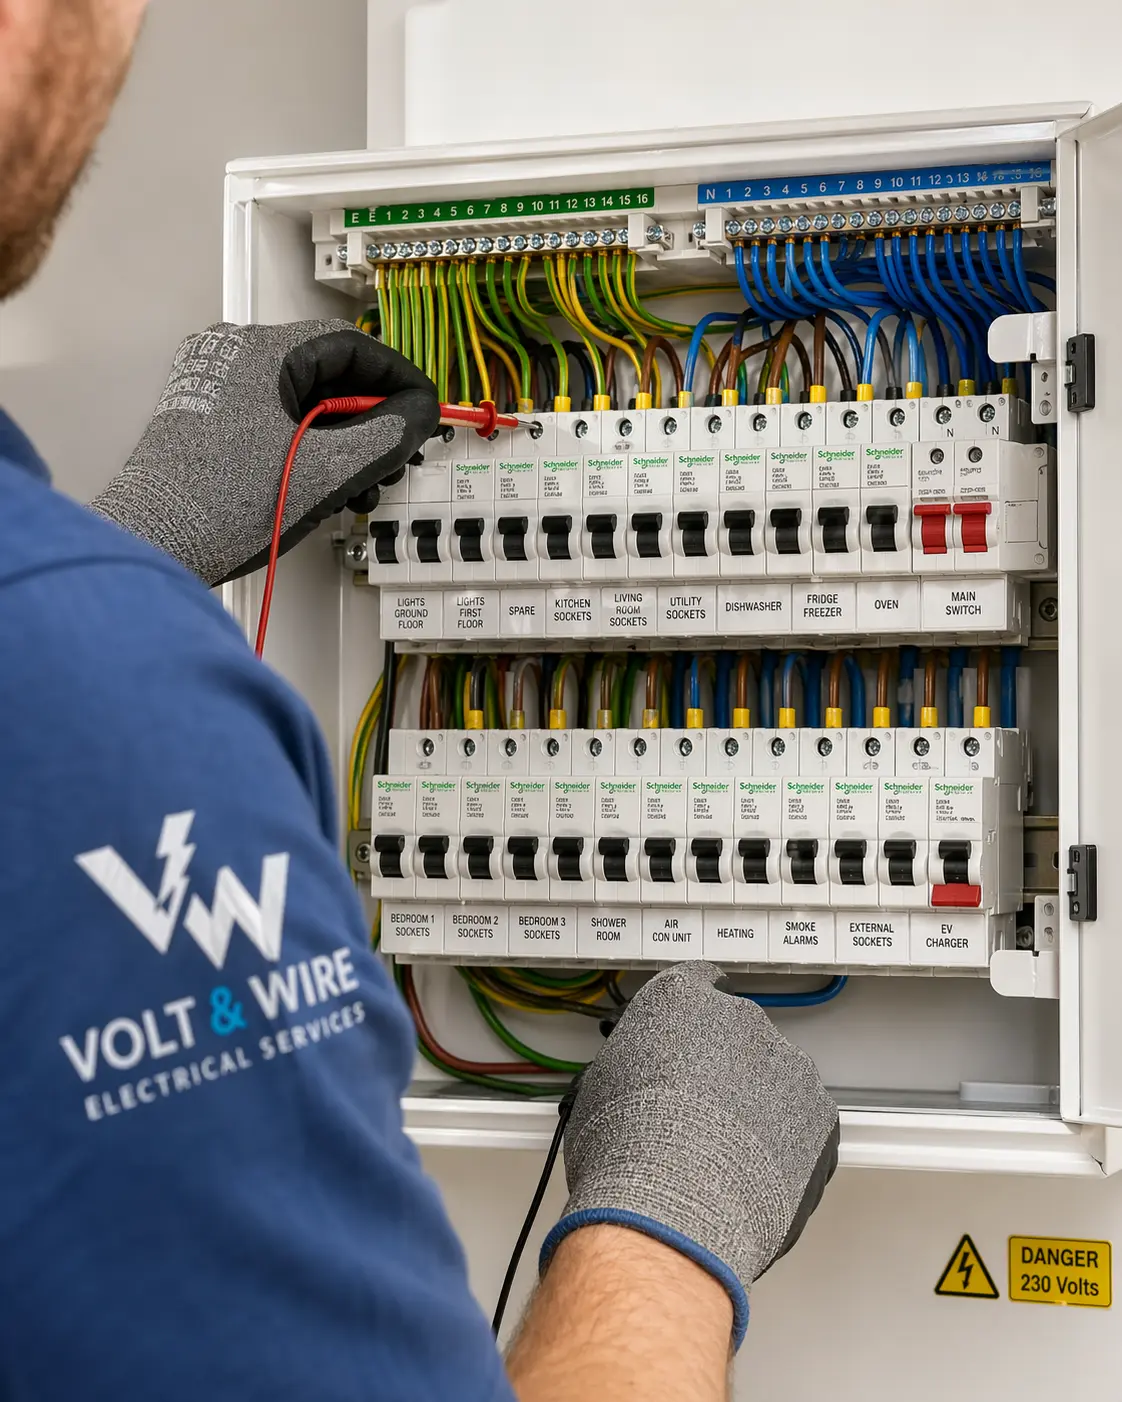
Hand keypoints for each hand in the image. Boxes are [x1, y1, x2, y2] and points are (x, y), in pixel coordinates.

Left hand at [92, 321, 439, 584]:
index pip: (352, 346)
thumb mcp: (326, 471)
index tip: (424, 411)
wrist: (155, 543)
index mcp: (260, 351)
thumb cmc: (223, 504)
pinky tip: (329, 487)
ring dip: (345, 441)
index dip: (398, 381)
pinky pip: (279, 421)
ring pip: (306, 402)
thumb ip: (385, 437)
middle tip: (397, 457)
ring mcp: (219, 389)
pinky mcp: (210, 422)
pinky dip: (312, 448)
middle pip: (330, 374)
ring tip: (364, 484)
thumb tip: (419, 416)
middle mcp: (235, 357)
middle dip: (373, 420)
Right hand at [540, 962, 838, 1348]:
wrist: (673, 1205)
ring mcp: (785, 1062)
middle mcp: (737, 1017)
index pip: (695, 980)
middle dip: (725, 1067)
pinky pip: (807, 1122)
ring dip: (760, 1105)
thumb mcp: (600, 1087)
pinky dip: (790, 1145)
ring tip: (729, 1154)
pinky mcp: (820, 1110)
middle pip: (737, 1032)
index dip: (693, 1011)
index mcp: (679, 998)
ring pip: (776, 1078)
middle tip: (700, 1112)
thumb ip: (631, 1066)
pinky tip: (758, 1175)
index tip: (692, 1031)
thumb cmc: (626, 1149)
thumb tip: (631, 1083)